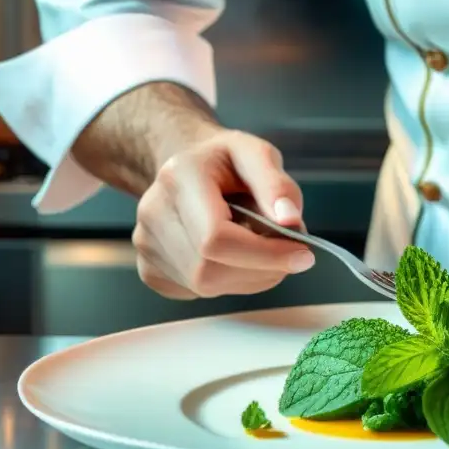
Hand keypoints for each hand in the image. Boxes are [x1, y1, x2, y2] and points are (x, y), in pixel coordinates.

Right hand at [132, 129, 314, 298]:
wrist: (186, 169)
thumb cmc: (224, 163)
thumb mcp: (257, 155)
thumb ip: (277, 186)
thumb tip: (290, 221)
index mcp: (179, 177)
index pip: (216, 238)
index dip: (264, 255)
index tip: (303, 255)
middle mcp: (153, 212)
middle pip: (210, 270)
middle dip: (261, 269)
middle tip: (288, 253)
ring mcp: (145, 244)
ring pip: (206, 286)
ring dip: (249, 277)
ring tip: (262, 250)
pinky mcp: (149, 268)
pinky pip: (197, 293)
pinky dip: (230, 282)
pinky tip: (235, 258)